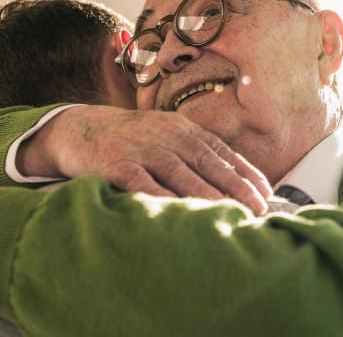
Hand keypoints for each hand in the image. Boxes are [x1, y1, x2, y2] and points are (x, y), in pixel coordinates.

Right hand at [18, 106, 271, 214]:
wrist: (77, 128)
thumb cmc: (127, 140)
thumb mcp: (162, 136)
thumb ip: (191, 153)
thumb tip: (230, 181)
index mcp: (181, 129)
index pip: (220, 152)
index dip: (245, 173)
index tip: (265, 194)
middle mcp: (165, 136)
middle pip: (207, 163)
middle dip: (236, 187)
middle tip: (258, 209)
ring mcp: (141, 149)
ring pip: (181, 174)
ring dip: (207, 196)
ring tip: (229, 215)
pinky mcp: (117, 163)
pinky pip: (143, 184)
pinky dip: (163, 199)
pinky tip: (180, 213)